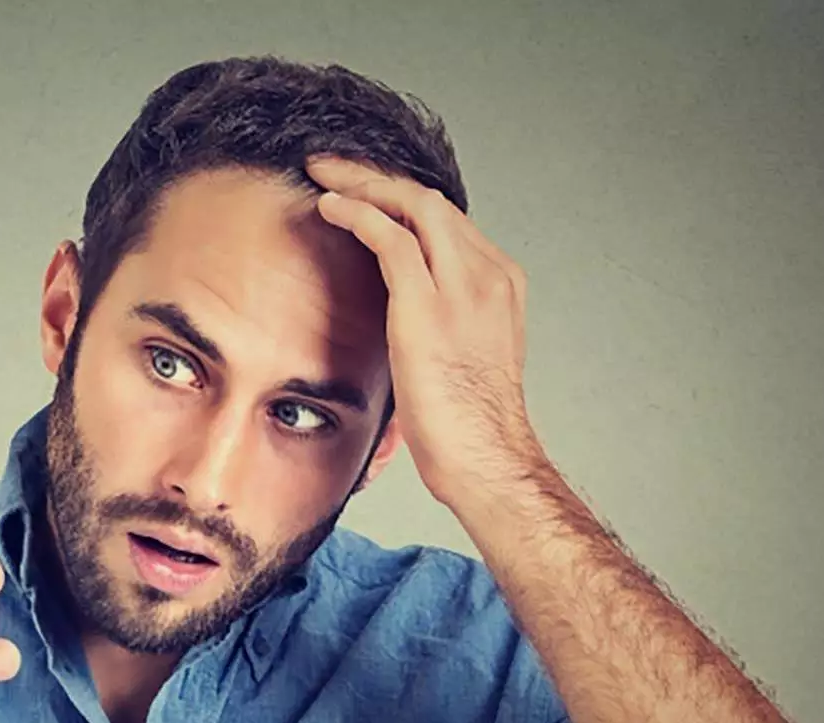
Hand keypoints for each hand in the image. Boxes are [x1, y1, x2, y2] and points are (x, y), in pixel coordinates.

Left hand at [308, 156, 545, 504]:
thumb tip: (402, 312)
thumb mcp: (462, 354)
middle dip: (377, 176)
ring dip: (362, 183)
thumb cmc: (468, 423)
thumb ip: (441, 319)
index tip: (367, 191)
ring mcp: (462, 286)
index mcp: (500, 282)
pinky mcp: (427, 305)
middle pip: (429, 200)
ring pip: (410, 206)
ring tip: (323, 174)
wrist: (486, 456)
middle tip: (334, 166)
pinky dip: (356, 213)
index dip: (401, 198)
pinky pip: (389, 237)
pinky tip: (329, 206)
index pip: (447, 220)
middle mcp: (488, 273)